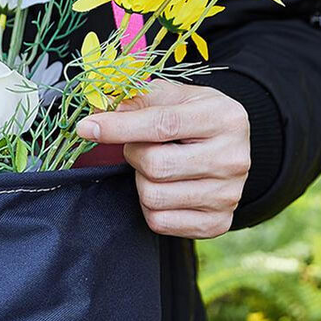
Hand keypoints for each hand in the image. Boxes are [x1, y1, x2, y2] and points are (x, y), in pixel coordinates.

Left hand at [75, 78, 249, 238]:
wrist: (231, 151)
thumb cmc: (197, 119)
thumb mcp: (177, 97)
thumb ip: (141, 99)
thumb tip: (105, 109)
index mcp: (224, 119)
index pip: (162, 124)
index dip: (119, 127)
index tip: (87, 127)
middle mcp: (233, 159)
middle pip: (155, 166)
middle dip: (134, 155)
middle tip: (141, 147)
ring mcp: (228, 195)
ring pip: (154, 196)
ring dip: (142, 182)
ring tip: (157, 168)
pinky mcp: (217, 223)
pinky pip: (160, 222)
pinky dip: (150, 207)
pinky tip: (165, 189)